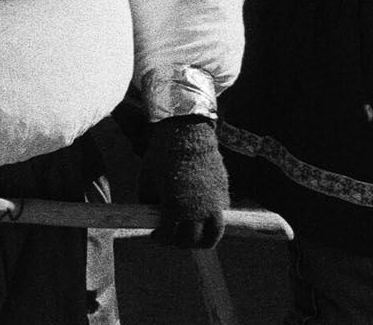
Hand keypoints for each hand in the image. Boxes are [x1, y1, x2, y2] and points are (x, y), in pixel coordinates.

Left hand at [143, 115, 228, 247]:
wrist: (187, 132)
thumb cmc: (162, 155)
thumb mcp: (147, 180)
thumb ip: (149, 203)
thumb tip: (151, 216)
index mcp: (174, 208)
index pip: (169, 237)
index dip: (160, 239)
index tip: (155, 235)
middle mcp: (197, 211)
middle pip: (190, 241)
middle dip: (178, 241)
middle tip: (172, 236)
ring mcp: (214, 205)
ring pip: (212, 236)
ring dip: (200, 240)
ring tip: (191, 236)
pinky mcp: (224, 196)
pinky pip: (219, 218)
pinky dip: (210, 222)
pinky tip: (200, 215)